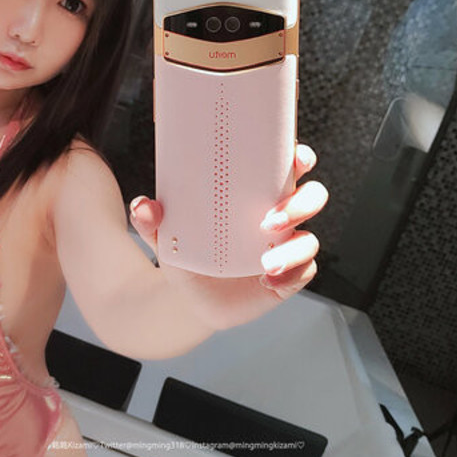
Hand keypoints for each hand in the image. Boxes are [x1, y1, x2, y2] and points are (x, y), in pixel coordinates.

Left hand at [129, 143, 327, 317]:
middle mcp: (276, 216)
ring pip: (309, 239)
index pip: (287, 167)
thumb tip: (144, 206)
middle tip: (269, 221)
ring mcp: (285, 247)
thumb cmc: (184, 253)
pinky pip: (304, 273)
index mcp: (254, 194)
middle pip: (312, 197)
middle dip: (302, 203)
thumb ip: (150, 220)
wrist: (187, 298)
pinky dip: (290, 275)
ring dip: (294, 249)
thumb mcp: (164, 234)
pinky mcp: (288, 277)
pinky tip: (267, 280)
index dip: (299, 158)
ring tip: (265, 262)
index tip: (297, 158)